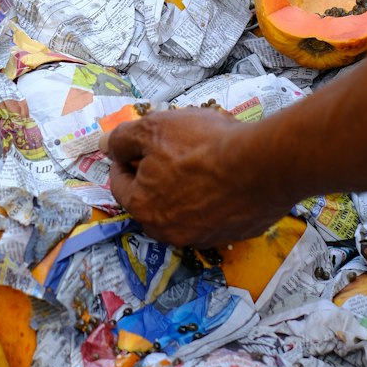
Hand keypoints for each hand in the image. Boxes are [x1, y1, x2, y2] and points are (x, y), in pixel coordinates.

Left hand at [106, 107, 284, 246]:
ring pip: (182, 208)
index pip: (120, 184)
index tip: (138, 145)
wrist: (263, 165)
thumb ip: (123, 139)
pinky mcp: (230, 236)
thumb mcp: (154, 128)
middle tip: (174, 149)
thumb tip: (104, 146)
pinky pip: (212, 215)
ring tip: (202, 160)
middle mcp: (167, 231)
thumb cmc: (203, 144)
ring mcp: (201, 238)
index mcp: (142, 207)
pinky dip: (212, 198)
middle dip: (156, 174)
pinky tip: (225, 177)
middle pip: (151, 198)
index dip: (125, 159)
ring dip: (184, 187)